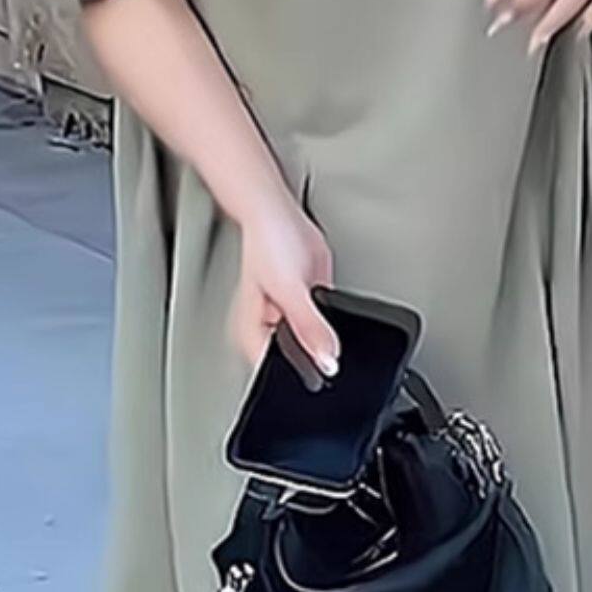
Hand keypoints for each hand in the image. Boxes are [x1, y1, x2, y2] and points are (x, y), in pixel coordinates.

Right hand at [230, 190, 338, 376]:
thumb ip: (309, 328)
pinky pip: (326, 323)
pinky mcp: (310, 303)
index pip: (276, 373)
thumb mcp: (290, 291)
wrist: (278, 212)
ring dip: (326, 340)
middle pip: (297, 361)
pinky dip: (334, 322)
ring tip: (331, 327)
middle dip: (316, 360)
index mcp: (253, 335)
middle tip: (333, 355)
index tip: (323, 379)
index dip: (301, 378)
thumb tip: (327, 361)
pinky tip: (339, 314)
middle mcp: (270, 329)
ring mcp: (291, 317)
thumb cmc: (266, 243)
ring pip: (315, 342)